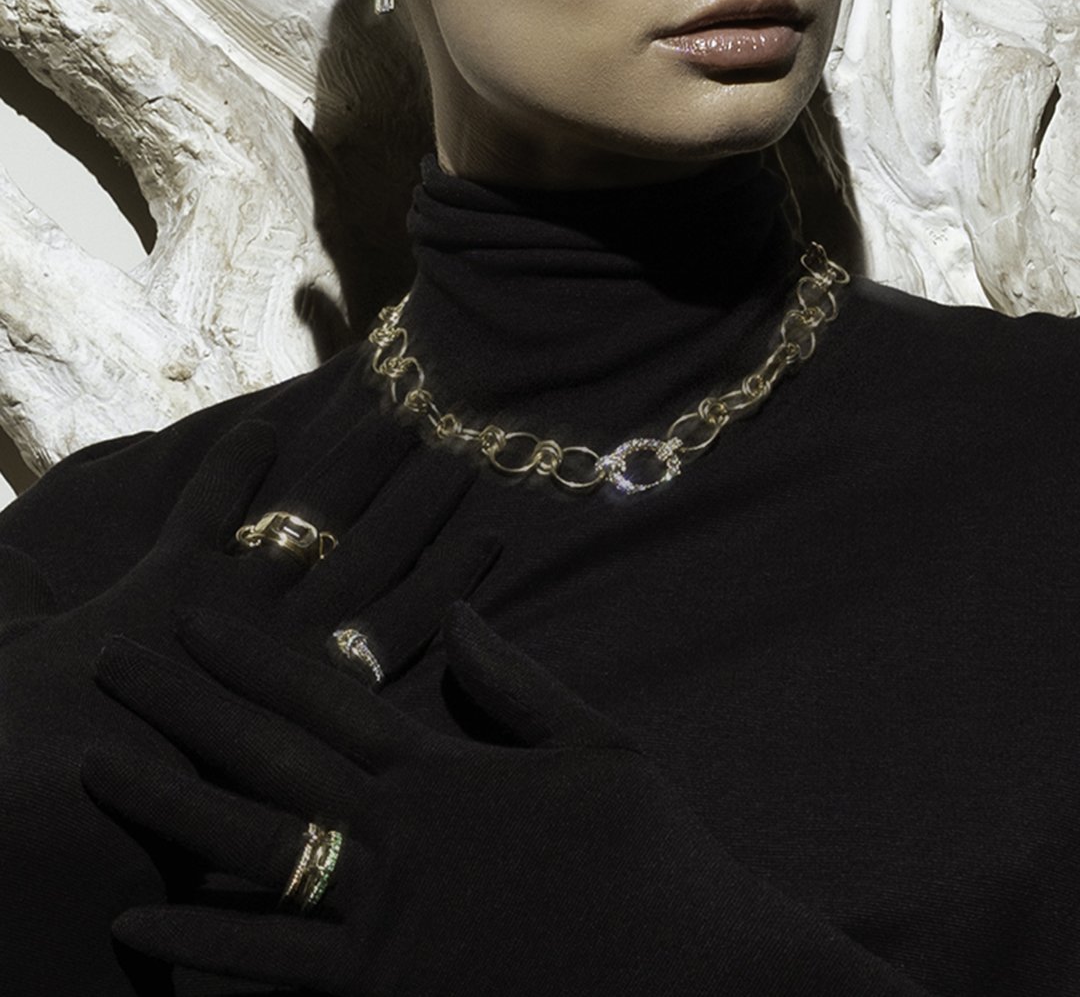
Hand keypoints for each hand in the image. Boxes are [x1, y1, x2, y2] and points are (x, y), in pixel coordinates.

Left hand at [84, 604, 931, 996]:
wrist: (692, 972)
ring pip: (251, 850)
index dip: (255, 656)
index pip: (328, 699)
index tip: (194, 618)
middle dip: (185, 706)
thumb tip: (458, 611)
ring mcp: (384, 916)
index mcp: (443, 773)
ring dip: (169, 803)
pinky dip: (201, 943)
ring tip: (100, 763)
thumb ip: (514, 681)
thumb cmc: (652, 857)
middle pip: (268, 759)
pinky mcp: (387, 991)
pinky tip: (139, 921)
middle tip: (116, 659)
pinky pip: (275, 966)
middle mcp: (398, 834)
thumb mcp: (594, 744)